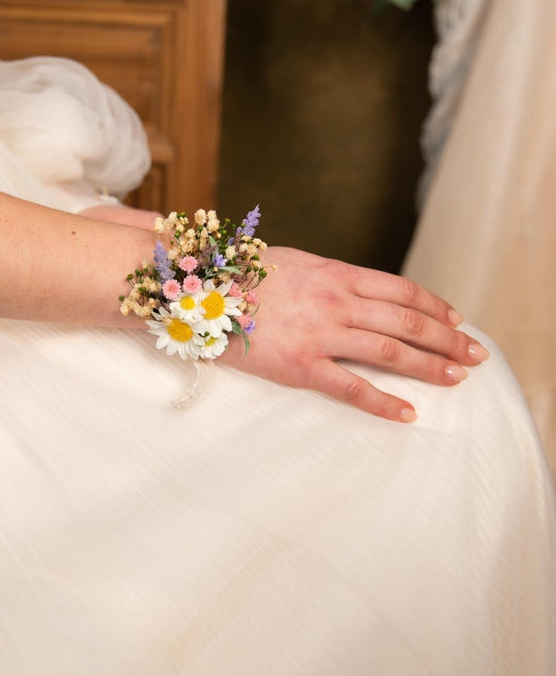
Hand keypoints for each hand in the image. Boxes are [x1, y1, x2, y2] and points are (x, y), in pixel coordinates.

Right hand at [224, 247, 488, 421]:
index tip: (456, 320)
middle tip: (475, 356)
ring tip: (457, 378)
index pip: (401, 290)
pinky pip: (352, 387)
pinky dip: (384, 402)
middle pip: (407, 322)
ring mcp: (321, 334)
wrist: (200, 289)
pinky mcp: (301, 366)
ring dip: (430, 366)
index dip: (434, 306)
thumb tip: (353, 290)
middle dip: (447, 339)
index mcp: (337, 274)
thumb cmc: (242, 275)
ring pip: (390, 351)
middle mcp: (337, 302)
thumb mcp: (294, 263)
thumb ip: (328, 278)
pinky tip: (407, 413)